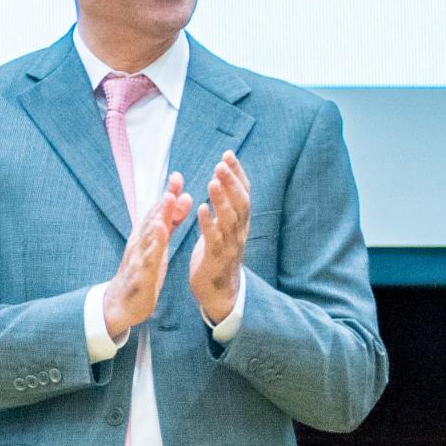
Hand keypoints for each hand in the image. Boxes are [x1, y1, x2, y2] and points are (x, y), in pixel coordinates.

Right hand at [99, 170, 193, 341]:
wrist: (120, 305)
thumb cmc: (141, 272)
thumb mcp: (159, 246)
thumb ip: (171, 223)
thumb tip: (182, 199)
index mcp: (146, 236)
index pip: (158, 211)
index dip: (168, 193)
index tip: (178, 176)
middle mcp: (140, 242)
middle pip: (154, 216)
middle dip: (165, 198)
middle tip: (176, 180)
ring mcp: (139, 257)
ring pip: (150, 233)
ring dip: (160, 215)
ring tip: (169, 199)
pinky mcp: (141, 274)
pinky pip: (149, 257)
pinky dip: (155, 243)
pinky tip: (162, 232)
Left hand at [186, 151, 251, 326]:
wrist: (218, 291)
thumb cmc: (217, 255)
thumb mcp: (224, 228)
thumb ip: (226, 206)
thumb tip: (225, 179)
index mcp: (241, 223)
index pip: (244, 193)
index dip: (237, 174)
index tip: (228, 154)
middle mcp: (240, 232)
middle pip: (240, 203)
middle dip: (231, 182)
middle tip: (221, 163)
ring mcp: (230, 246)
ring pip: (229, 219)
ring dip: (221, 199)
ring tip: (212, 181)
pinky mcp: (216, 259)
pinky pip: (214, 239)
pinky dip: (208, 223)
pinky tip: (201, 209)